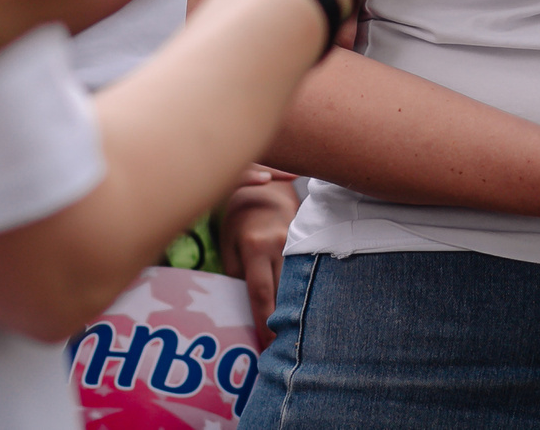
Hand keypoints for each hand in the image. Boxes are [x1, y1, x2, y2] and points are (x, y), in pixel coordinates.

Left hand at [220, 174, 300, 341]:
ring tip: (298, 335)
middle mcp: (280, 244)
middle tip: (284, 350)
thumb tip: (250, 308)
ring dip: (298, 308)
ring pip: (300, 283)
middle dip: (284, 322)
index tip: (267, 346)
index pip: (261, 293)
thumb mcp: (230, 247)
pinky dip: (306, 290)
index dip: (264, 323)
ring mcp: (298, 241)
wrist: (266, 188)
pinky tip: (309, 307)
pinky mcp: (309, 241)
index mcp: (255, 246)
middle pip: (285, 292)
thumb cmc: (240, 220)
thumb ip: (239, 276)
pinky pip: (308, 271)